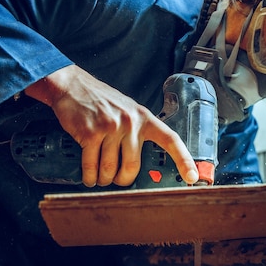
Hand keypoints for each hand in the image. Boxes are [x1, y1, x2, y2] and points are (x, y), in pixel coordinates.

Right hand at [24, 65, 198, 186]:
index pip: (170, 140)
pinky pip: (91, 166)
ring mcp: (111, 127)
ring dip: (103, 178)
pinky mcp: (91, 133)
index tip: (192, 176)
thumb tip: (144, 165)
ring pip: (110, 169)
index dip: (183, 159)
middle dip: (122, 179)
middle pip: (132, 167)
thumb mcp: (128, 111)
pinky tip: (89, 177)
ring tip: (99, 176)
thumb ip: (138, 132)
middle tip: (115, 179)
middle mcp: (131, 122)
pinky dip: (89, 176)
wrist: (73, 86)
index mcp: (145, 118)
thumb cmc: (101, 102)